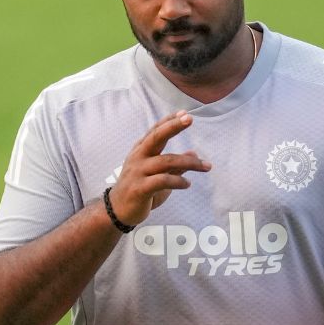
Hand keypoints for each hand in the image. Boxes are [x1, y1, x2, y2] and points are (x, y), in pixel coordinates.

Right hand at [110, 110, 210, 224]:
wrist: (117, 211)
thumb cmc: (139, 190)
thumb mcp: (158, 175)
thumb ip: (175, 165)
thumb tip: (194, 153)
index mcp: (141, 151)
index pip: (155, 131)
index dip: (169, 121)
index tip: (185, 113)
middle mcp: (138, 157)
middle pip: (156, 137)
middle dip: (173, 127)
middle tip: (189, 118)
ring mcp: (137, 172)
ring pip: (166, 161)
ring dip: (189, 162)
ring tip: (206, 166)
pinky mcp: (140, 188)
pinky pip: (162, 181)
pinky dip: (178, 181)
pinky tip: (187, 184)